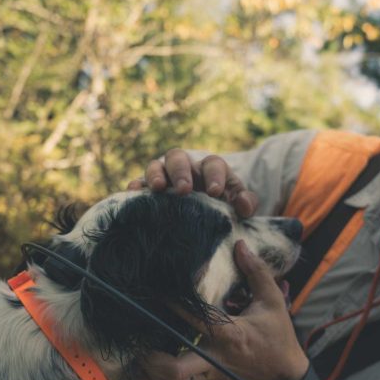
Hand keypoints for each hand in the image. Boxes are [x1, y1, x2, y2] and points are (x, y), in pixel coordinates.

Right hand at [127, 148, 258, 217]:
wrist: (206, 222)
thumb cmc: (225, 209)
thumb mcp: (240, 207)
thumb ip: (246, 203)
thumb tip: (243, 205)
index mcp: (211, 169)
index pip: (212, 164)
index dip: (214, 176)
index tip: (215, 192)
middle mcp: (187, 168)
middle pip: (179, 158)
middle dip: (181, 172)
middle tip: (185, 190)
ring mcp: (166, 177)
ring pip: (158, 165)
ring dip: (156, 174)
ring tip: (157, 188)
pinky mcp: (150, 191)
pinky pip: (139, 183)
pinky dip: (136, 186)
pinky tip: (132, 193)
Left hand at [133, 240, 308, 379]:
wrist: (285, 377)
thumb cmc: (278, 336)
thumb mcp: (273, 302)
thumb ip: (257, 272)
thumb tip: (240, 245)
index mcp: (230, 335)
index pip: (197, 319)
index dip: (174, 305)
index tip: (156, 292)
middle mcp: (214, 357)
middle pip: (174, 370)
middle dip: (151, 360)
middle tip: (136, 342)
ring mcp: (208, 373)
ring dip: (148, 373)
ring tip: (131, 357)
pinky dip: (157, 378)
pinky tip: (144, 366)